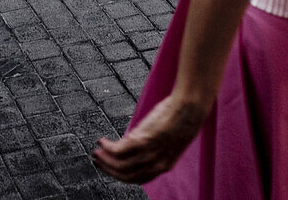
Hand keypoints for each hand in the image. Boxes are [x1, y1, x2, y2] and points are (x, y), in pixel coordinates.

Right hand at [92, 93, 207, 183]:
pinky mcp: (143, 140)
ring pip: (121, 165)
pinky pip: (119, 150)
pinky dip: (108, 147)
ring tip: (97, 152)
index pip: (139, 179)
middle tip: (98, 161)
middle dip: (110, 170)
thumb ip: (155, 144)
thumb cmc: (182, 118)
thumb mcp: (169, 137)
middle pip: (127, 176)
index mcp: (164, 166)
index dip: (122, 175)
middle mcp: (156, 165)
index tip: (112, 168)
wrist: (190, 108)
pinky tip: (102, 141)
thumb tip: (138, 140)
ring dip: (105, 160)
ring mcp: (150, 153)